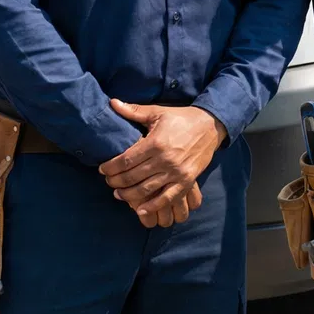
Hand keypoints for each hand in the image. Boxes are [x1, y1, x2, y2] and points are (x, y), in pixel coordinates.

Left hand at [99, 100, 224, 226]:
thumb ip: (134, 111)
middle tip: (108, 182)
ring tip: (118, 194)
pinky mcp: (187, 180)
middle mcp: (165, 159)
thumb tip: (112, 102)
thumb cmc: (181, 119)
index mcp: (155, 142)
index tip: (102, 169)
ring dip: (129, 195)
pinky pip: (167, 198)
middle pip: (132, 177)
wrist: (211, 126)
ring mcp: (177, 172)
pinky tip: (140, 210)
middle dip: (116, 182)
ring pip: (146, 190)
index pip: (125, 160)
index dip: (110, 168)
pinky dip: (153, 206)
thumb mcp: (158, 113)